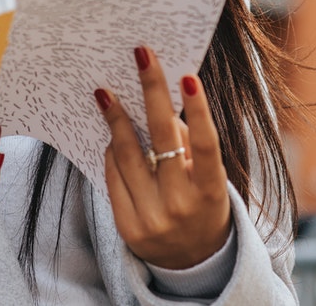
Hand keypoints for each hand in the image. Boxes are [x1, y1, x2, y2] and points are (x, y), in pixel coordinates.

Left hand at [96, 46, 231, 268]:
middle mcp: (180, 205)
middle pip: (160, 140)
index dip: (198, 110)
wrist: (193, 259)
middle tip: (142, 56)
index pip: (206, 145)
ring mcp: (151, 219)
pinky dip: (113, 153)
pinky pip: (113, 177)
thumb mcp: (209, 178)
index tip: (187, 76)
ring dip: (115, 119)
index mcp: (210, 190)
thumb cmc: (204, 203)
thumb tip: (160, 103)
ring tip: (105, 93)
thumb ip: (189, 143)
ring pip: (127, 156)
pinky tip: (111, 134)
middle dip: (151, 92)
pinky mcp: (127, 227)